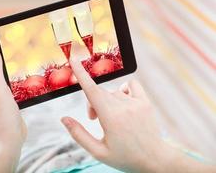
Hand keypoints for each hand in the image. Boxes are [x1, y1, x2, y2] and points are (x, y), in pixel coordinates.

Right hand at [62, 59, 211, 172]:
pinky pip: (130, 85)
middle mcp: (123, 107)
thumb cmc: (125, 157)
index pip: (91, 90)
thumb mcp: (97, 151)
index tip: (74, 59)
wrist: (154, 159)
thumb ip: (78, 134)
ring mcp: (136, 103)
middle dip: (92, 102)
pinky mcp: (145, 102)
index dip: (80, 73)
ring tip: (110, 117)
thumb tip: (64, 118)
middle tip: (94, 118)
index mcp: (110, 118)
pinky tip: (123, 103)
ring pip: (112, 91)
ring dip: (106, 100)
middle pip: (99, 92)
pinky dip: (122, 90)